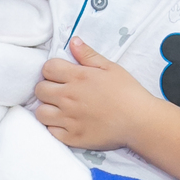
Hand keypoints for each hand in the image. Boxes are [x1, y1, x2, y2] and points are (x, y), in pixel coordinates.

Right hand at [0, 0, 52, 147]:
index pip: (34, 26)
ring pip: (20, 93)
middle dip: (28, 57)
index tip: (23, 26)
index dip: (33, 24)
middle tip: (10, 51)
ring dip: (15, 82)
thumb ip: (2, 19)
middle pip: (32, 67)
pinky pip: (2, 113)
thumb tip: (43, 24)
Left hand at [34, 37, 156, 150]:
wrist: (139, 121)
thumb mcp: (110, 68)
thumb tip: (73, 41)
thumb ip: (88, 55)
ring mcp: (69, 119)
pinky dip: (55, 127)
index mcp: (77, 77)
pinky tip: (66, 123)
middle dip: (47, 88)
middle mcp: (69, 97)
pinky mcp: (72, 137)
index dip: (52, 70)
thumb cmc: (127, 92)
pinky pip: (50, 131)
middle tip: (59, 92)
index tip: (60, 75)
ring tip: (59, 109)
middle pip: (40, 90)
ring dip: (47, 109)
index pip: (47, 68)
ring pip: (40, 112)